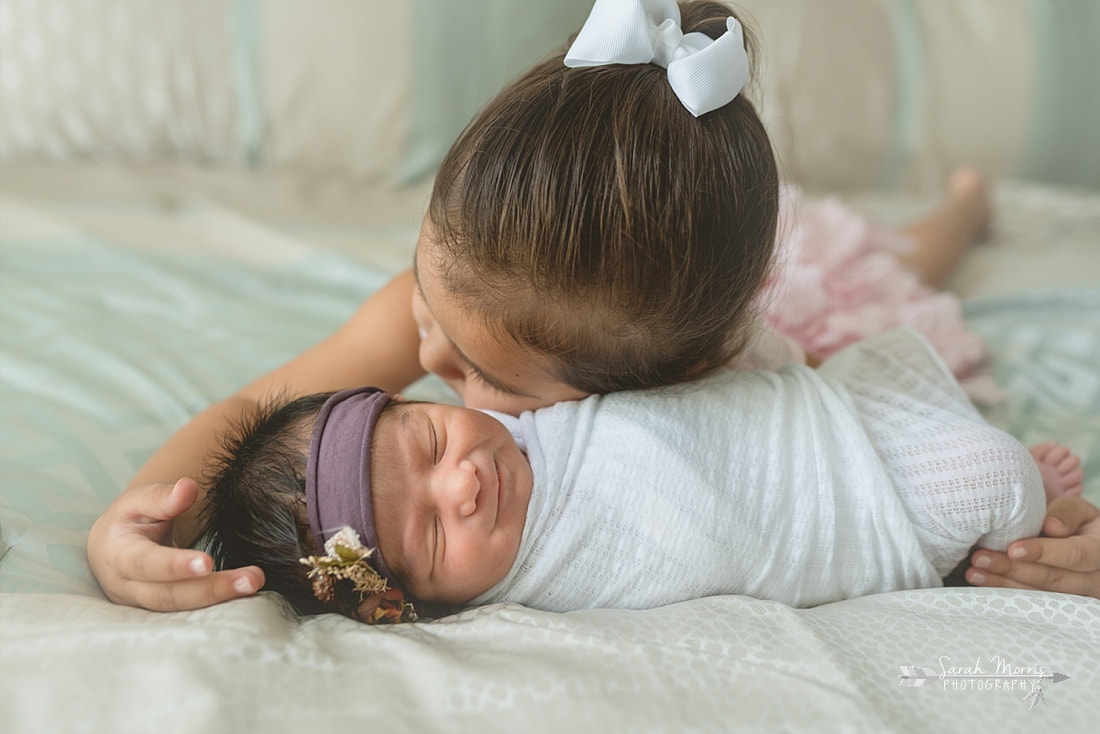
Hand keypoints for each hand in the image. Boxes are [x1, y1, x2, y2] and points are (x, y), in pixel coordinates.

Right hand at [87, 478, 264, 610]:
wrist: (111, 550)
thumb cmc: (128, 521)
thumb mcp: (136, 503)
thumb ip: (161, 497)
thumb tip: (187, 487)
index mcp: (119, 556)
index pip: (148, 564)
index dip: (176, 565)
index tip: (208, 562)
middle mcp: (129, 587)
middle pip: (170, 594)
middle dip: (211, 588)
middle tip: (251, 579)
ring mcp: (145, 604)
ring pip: (182, 607)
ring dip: (220, 597)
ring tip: (253, 584)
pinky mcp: (161, 612)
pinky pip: (189, 612)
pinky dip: (218, 605)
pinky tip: (245, 594)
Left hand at [966, 495, 1099, 597]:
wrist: (1085, 545)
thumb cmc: (1077, 524)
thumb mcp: (1079, 511)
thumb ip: (1067, 513)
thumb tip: (1052, 526)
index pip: (1074, 554)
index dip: (1043, 553)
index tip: (1013, 549)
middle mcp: (1095, 580)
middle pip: (1053, 579)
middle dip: (1013, 569)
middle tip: (979, 558)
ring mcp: (1079, 598)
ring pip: (1041, 595)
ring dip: (1004, 584)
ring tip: (974, 573)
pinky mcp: (1061, 608)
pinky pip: (1033, 603)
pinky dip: (1006, 592)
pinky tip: (983, 583)